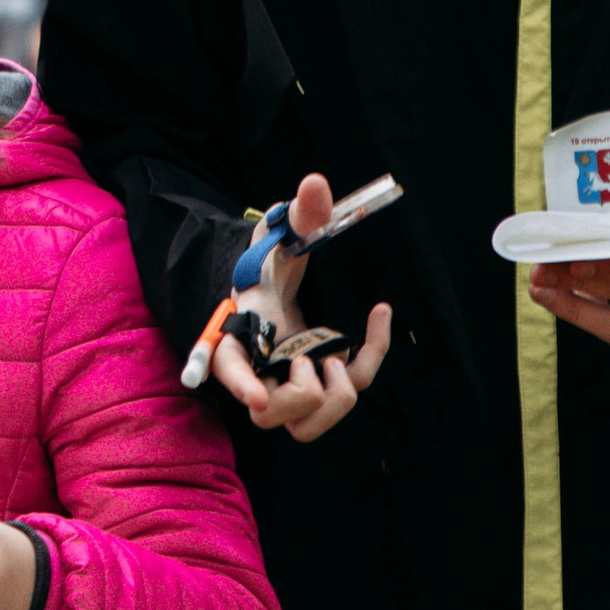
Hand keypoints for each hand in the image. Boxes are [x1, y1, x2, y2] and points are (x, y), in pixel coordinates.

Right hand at [211, 172, 392, 441]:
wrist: (271, 283)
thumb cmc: (264, 266)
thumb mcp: (278, 235)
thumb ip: (298, 214)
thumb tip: (316, 184)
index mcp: (237, 336)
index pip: (229, 367)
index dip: (241, 386)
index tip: (260, 397)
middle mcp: (261, 371)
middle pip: (273, 416)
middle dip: (300, 393)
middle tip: (309, 358)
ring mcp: (292, 383)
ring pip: (309, 426)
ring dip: (332, 398)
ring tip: (336, 357)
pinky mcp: (325, 381)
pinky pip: (354, 386)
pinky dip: (373, 353)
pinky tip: (380, 313)